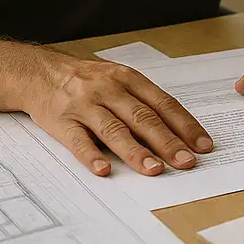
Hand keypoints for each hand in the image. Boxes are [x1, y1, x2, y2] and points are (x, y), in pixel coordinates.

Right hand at [26, 57, 214, 176]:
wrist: (40, 73)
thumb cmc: (88, 81)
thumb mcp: (119, 80)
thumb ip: (143, 103)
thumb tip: (177, 135)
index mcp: (129, 79)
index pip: (163, 104)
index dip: (185, 125)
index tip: (203, 145)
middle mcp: (109, 90)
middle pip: (143, 117)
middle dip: (167, 142)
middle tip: (186, 162)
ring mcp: (85, 105)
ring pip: (114, 129)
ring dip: (135, 151)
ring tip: (153, 170)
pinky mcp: (62, 121)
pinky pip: (78, 140)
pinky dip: (91, 156)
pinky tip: (104, 170)